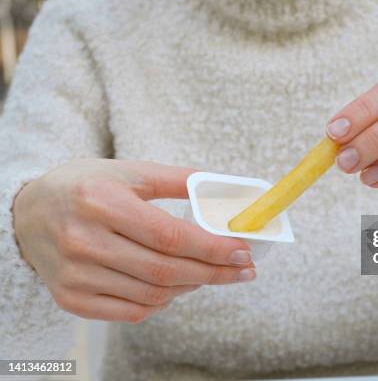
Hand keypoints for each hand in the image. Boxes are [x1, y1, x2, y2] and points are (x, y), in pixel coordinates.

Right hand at [13, 159, 254, 322]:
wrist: (28, 213)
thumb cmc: (86, 187)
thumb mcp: (128, 171)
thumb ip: (176, 179)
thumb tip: (223, 190)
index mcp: (101, 202)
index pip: (170, 236)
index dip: (212, 248)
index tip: (243, 252)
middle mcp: (84, 241)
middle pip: (165, 270)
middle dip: (214, 273)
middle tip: (243, 270)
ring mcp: (75, 275)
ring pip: (152, 294)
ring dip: (192, 286)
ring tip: (210, 273)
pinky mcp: (71, 298)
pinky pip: (131, 312)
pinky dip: (162, 303)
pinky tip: (177, 288)